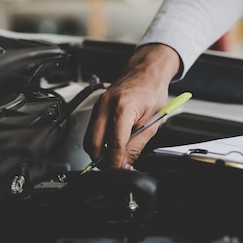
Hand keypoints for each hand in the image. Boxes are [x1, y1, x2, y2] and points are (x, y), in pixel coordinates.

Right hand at [83, 43, 181, 169]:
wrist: (146, 71)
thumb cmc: (152, 91)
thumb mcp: (152, 122)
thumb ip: (137, 145)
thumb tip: (125, 163)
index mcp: (123, 107)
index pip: (114, 143)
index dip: (115, 162)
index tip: (118, 171)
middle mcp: (106, 105)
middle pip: (94, 143)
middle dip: (102, 160)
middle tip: (114, 168)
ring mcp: (99, 105)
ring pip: (89, 138)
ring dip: (98, 152)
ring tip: (113, 158)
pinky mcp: (96, 107)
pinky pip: (92, 130)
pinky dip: (98, 141)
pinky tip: (109, 145)